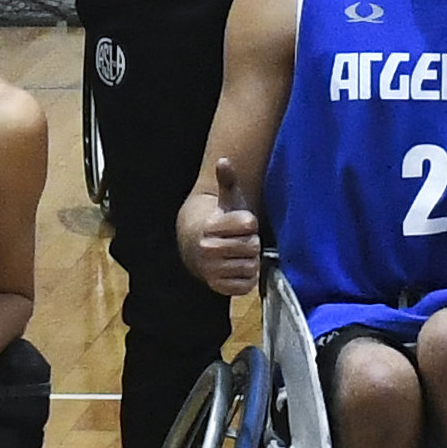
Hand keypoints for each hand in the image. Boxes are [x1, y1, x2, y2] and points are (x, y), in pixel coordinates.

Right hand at [176, 177, 263, 291]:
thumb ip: (227, 181)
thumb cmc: (217, 221)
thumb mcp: (223, 201)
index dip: (250, 223)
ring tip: (239, 254)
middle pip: (252, 246)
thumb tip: (224, 160)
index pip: (249, 225)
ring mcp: (211, 271)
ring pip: (251, 266)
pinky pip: (246, 285)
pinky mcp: (217, 287)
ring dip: (250, 261)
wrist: (194, 246)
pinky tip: (238, 268)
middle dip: (251, 242)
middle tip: (240, 240)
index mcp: (209, 227)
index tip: (242, 223)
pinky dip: (247, 278)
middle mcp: (207, 250)